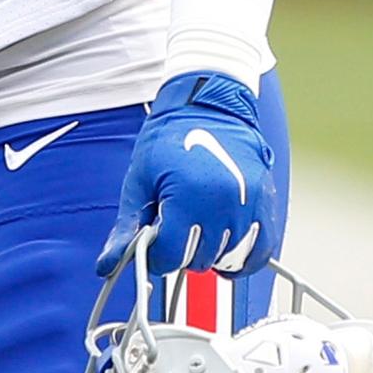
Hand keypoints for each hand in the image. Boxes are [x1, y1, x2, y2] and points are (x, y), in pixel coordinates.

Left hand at [105, 68, 273, 286]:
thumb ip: (126, 229)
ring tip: (197, 230)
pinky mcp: (266, 206)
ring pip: (227, 260)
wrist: (209, 108)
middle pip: (200, 259)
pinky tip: (224, 249)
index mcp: (189, 197)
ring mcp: (250, 206)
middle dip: (182, 252)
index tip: (153, 243)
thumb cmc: (169, 140)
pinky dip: (242, 260)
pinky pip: (261, 252)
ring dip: (210, 254)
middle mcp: (224, 205)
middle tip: (174, 229)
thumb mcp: (138, 183)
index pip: (172, 256)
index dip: (157, 256)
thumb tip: (106, 265)